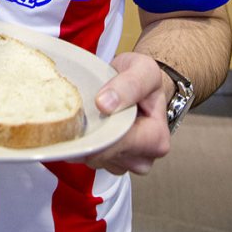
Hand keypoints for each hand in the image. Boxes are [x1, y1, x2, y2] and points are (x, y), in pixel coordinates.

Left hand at [82, 51, 170, 174]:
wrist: (135, 81)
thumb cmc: (142, 76)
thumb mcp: (144, 69)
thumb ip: (130, 84)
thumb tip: (104, 104)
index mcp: (157, 137)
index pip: (125, 144)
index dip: (103, 133)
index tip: (82, 119)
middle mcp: (145, 156)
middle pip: (108, 156)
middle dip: (90, 137)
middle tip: (74, 115)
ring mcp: (127, 161)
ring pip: (97, 161)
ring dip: (85, 140)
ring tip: (82, 115)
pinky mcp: (112, 161)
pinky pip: (91, 160)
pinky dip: (84, 143)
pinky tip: (83, 125)